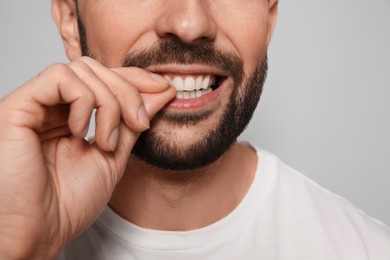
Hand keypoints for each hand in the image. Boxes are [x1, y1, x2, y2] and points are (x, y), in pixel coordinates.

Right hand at [0, 57, 175, 258]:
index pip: (104, 78)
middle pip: (95, 69)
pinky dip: (83, 101)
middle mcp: (51, 107)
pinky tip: (80, 132)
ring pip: (81, 70)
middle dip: (127, 91)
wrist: (41, 232)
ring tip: (106, 142)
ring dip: (108, 103)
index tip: (165, 89)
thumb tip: (160, 92)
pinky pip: (59, 78)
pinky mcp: (17, 107)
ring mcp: (34, 106)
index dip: (135, 78)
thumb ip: (132, 123)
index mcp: (70, 117)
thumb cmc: (70, 202)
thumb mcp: (113, 157)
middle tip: (139, 124)